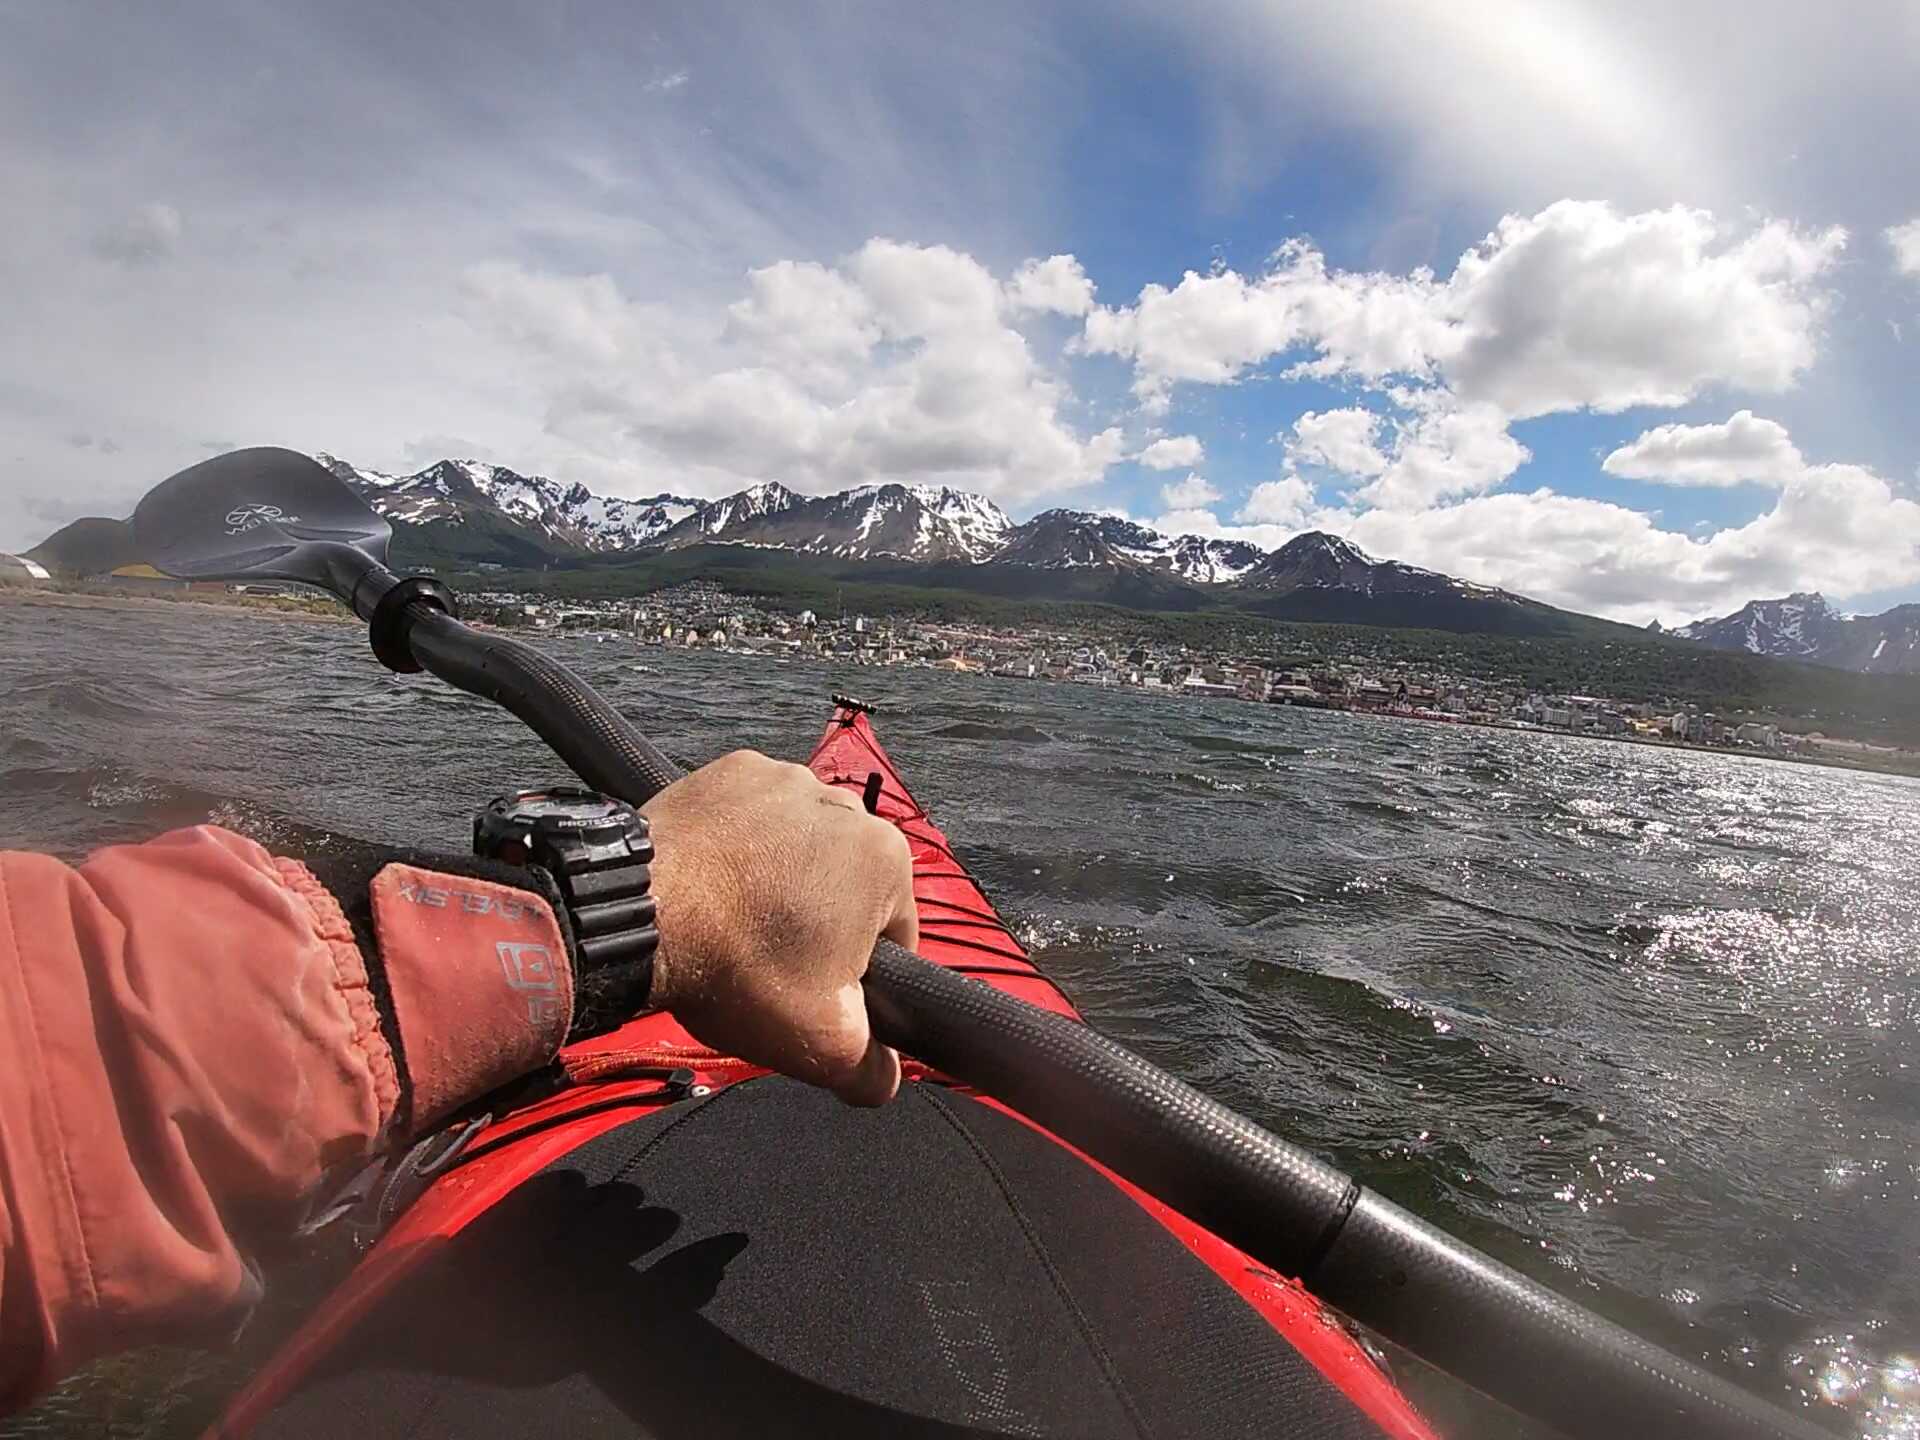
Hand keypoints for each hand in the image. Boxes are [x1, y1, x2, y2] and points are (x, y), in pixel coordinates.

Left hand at [640, 750, 917, 1105]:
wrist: (638, 915)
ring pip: (800, 846)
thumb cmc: (740, 970)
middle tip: (773, 962)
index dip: (862, 973)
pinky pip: (751, 815)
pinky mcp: (730, 770)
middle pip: (846, 881)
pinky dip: (739, 844)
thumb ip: (875, 1071)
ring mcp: (783, 778)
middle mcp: (845, 802)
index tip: (817, 990)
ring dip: (781, 878)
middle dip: (821, 920)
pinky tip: (714, 883)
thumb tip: (886, 1078)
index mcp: (887, 859)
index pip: (895, 930)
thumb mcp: (823, 1046)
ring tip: (737, 922)